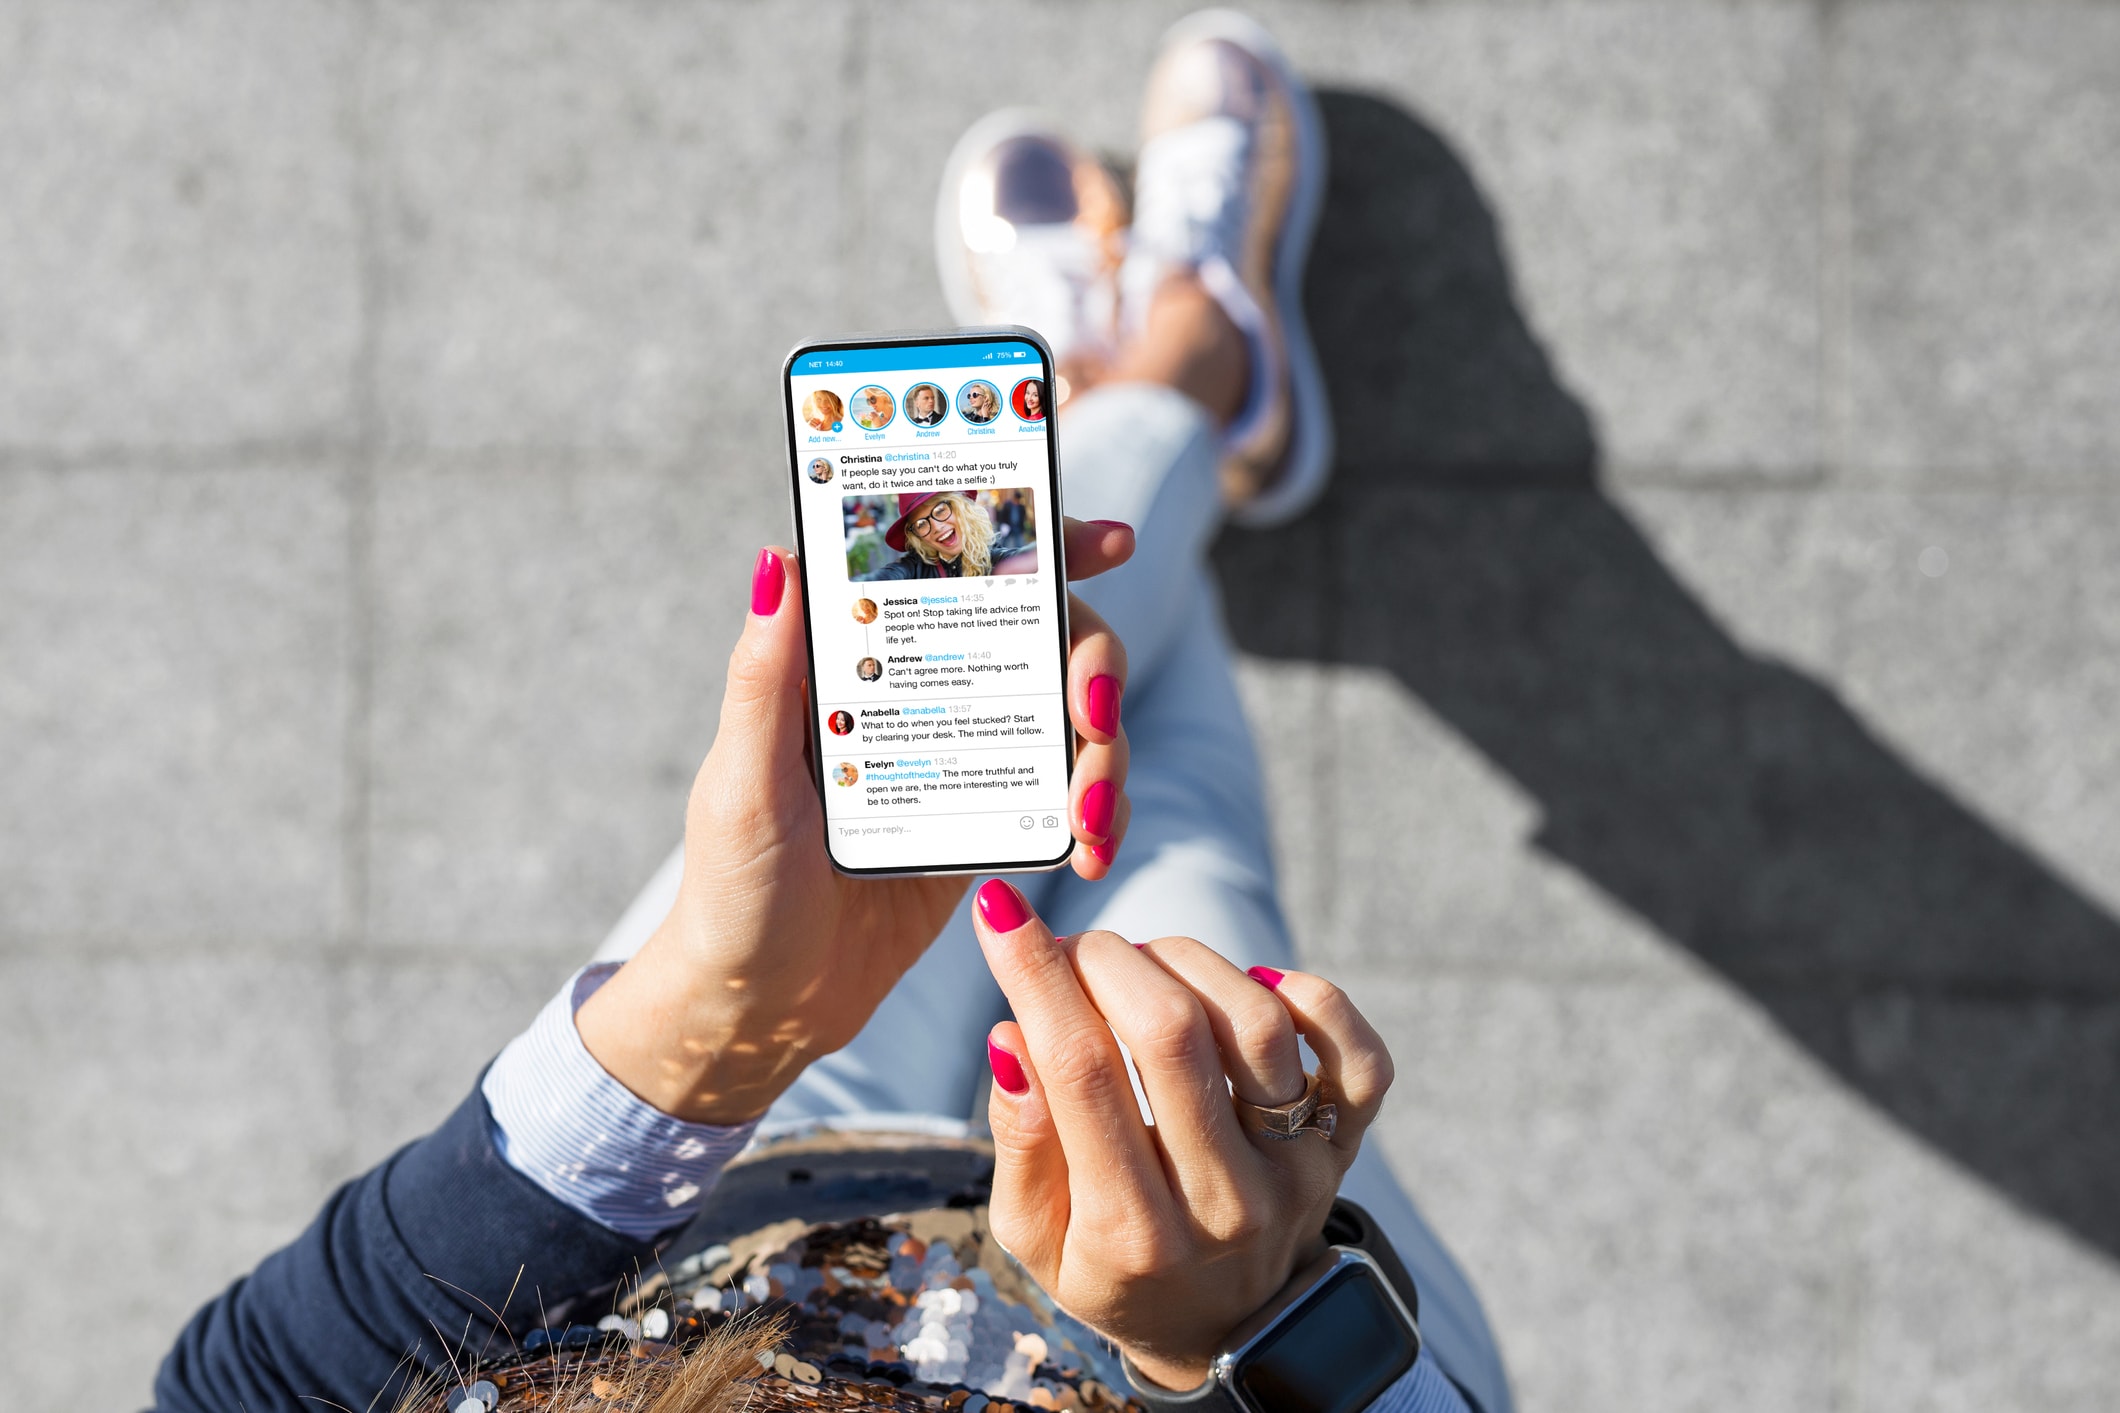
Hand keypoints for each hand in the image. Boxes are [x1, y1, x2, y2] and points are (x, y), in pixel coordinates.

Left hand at [574, 520, 1135, 1123]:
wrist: (763, 1006)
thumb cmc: (732, 890)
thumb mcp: (744, 784)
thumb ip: (764, 677)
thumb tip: (778, 556)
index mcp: (853, 658)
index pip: (952, 570)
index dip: (1036, 541)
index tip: (1109, 539)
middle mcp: (917, 689)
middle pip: (1041, 634)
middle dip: (1094, 663)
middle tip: (1095, 714)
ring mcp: (961, 753)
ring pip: (1069, 713)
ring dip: (1105, 753)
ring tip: (1094, 820)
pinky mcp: (988, 818)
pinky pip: (1065, 791)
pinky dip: (1096, 811)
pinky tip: (1092, 848)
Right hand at [971, 879, 1395, 1390]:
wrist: (1224, 1332)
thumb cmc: (1111, 1268)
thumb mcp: (1034, 1235)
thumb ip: (1021, 1140)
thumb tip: (1013, 1035)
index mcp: (1132, 1232)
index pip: (1080, 1071)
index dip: (1034, 974)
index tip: (1001, 912)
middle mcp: (1225, 1203)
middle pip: (1171, 1033)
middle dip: (1107, 960)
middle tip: (1077, 951)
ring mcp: (1296, 1173)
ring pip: (1257, 1024)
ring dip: (1187, 962)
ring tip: (1145, 966)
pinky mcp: (1345, 1147)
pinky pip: (1358, 1054)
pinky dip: (1310, 996)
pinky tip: (1252, 985)